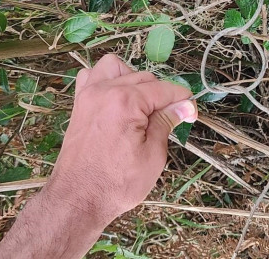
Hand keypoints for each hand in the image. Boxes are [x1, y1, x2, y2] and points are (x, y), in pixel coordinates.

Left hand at [45, 54, 196, 224]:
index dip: (183, 101)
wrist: (76, 200)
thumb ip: (166, 123)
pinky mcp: (79, 104)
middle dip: (163, 95)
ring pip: (118, 68)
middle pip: (145, 78)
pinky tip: (118, 100)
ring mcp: (88, 95)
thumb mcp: (153, 155)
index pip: (164, 90)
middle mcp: (104, 91)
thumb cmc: (116, 184)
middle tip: (172, 119)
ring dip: (134, 80)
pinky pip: (93, 76)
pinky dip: (108, 81)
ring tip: (142, 105)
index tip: (191, 114)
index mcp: (125, 101)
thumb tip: (184, 106)